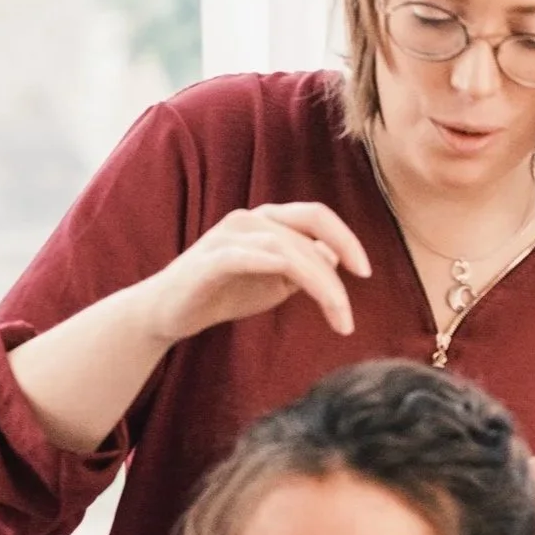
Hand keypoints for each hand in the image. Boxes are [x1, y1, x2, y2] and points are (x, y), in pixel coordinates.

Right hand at [136, 202, 371, 343]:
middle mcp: (249, 220)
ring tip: (337, 318)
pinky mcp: (210, 259)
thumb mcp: (275, 282)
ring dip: (320, 284)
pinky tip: (300, 292)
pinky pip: (250, 257)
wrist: (168, 312)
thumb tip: (336, 257)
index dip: (346, 238)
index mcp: (267, 221)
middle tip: (348, 316)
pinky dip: (280, 270)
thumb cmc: (223, 293)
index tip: (365, 272)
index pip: (316, 216)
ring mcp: (228, 236)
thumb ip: (305, 268)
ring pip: (287, 248)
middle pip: (308, 235)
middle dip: (337, 274)